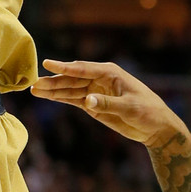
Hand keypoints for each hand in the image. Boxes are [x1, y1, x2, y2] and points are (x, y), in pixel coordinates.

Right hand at [31, 60, 183, 147]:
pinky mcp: (94, 104)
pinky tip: (47, 97)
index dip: (64, 67)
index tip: (47, 64)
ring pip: (70, 89)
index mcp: (109, 72)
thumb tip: (87, 101)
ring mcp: (95, 91)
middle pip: (72, 79)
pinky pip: (74, 99)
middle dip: (53, 81)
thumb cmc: (148, 112)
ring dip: (53, 90)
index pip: (82, 69)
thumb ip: (108, 104)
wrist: (157, 127)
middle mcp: (99, 79)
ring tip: (34, 90)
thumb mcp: (130, 108)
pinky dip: (61, 98)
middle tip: (33, 83)